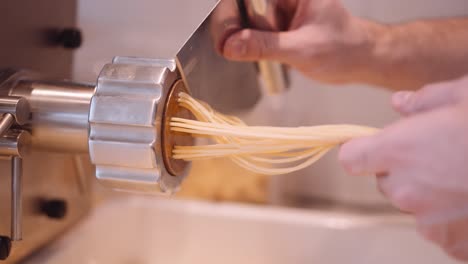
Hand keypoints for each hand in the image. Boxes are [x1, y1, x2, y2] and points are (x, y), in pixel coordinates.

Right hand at [219, 0, 382, 83]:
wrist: (358, 60)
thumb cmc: (345, 48)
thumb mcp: (302, 49)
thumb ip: (265, 46)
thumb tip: (232, 44)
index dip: (234, 13)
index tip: (225, 35)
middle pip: (245, 5)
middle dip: (237, 26)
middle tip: (231, 46)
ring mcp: (282, 8)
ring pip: (247, 18)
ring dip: (243, 37)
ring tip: (249, 50)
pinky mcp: (279, 22)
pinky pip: (255, 29)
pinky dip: (251, 43)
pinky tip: (254, 51)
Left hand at [339, 76, 467, 259]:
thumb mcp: (467, 94)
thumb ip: (426, 100)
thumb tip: (399, 104)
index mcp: (399, 151)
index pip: (353, 158)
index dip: (363, 151)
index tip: (377, 146)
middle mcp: (406, 191)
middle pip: (387, 183)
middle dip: (405, 171)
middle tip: (441, 157)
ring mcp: (431, 223)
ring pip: (416, 207)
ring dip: (432, 196)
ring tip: (467, 179)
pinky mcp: (457, 246)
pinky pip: (444, 232)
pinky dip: (456, 219)